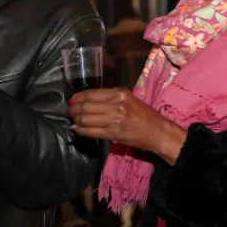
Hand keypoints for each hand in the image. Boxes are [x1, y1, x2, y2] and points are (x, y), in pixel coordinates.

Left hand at [68, 88, 186, 163]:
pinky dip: (81, 130)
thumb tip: (89, 100)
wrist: (158, 132)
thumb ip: (111, 98)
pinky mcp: (113, 133)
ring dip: (76, 119)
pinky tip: (77, 129)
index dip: (78, 97)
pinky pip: (91, 131)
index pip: (92, 94)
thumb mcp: (129, 99)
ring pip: (86, 118)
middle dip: (74, 108)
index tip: (72, 100)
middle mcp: (116, 105)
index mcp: (119, 93)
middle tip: (69, 111)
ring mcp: (114, 120)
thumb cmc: (145, 115)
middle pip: (86, 106)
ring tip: (73, 119)